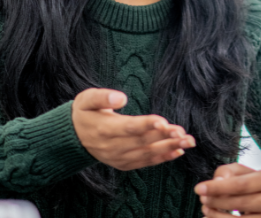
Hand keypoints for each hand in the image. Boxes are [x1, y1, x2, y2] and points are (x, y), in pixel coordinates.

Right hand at [72, 88, 195, 170]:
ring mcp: (118, 157)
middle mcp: (112, 146)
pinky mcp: (123, 163)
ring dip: (169, 148)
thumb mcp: (86, 99)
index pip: (129, 128)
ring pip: (147, 154)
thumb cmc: (84, 113)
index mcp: (104, 129)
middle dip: (165, 137)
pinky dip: (162, 158)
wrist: (72, 137)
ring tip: (188, 142)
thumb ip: (102, 97)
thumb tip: (121, 98)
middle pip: (142, 142)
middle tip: (184, 133)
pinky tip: (178, 152)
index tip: (164, 122)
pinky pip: (145, 162)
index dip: (147, 125)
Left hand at [195, 163, 260, 217]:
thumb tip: (217, 182)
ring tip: (206, 209)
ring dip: (216, 215)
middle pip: (239, 203)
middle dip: (216, 201)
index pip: (241, 185)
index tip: (199, 189)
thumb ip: (227, 172)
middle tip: (202, 199)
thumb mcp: (241, 172)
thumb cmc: (251, 185)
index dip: (218, 187)